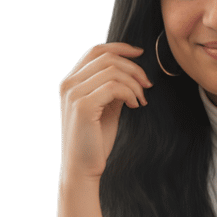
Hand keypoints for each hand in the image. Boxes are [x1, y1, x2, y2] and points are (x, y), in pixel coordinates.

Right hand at [58, 42, 152, 180]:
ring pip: (113, 71)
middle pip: (107, 58)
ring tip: (141, 100)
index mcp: (71, 82)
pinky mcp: (83, 106)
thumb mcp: (105, 108)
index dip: (120, 47)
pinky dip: (130, 93)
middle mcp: (68, 84)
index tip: (141, 54)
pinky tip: (135, 106)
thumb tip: (131, 73)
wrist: (82, 168)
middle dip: (133, 68)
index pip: (95, 51)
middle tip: (148, 85)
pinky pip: (114, 87)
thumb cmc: (95, 141)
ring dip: (134, 83)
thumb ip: (112, 89)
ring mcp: (73, 93)